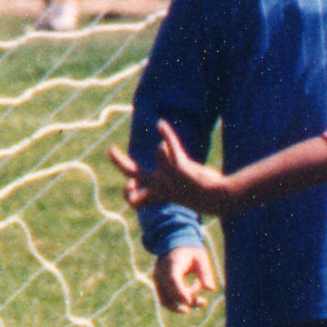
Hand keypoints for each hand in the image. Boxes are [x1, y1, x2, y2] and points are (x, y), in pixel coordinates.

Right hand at [107, 120, 230, 213]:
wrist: (217, 200)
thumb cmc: (197, 192)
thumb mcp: (177, 182)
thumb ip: (167, 159)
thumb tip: (160, 133)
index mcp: (158, 195)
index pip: (134, 201)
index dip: (127, 193)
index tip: (132, 184)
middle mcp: (162, 186)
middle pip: (133, 175)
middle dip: (119, 162)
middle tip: (109, 150)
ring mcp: (172, 177)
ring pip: (160, 157)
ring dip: (163, 148)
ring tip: (166, 144)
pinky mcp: (182, 168)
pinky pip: (173, 147)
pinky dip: (167, 134)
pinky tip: (161, 125)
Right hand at [152, 246, 217, 312]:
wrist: (174, 247)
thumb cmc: (190, 252)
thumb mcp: (201, 259)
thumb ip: (205, 273)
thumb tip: (211, 289)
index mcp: (171, 263)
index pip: (173, 280)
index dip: (180, 292)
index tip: (189, 302)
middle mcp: (161, 272)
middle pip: (170, 292)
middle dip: (187, 300)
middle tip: (204, 302)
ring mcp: (157, 280)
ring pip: (165, 300)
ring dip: (182, 305)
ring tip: (201, 302)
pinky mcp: (158, 286)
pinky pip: (166, 300)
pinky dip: (178, 302)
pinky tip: (192, 297)